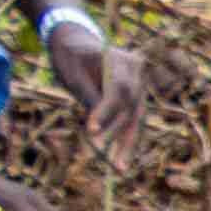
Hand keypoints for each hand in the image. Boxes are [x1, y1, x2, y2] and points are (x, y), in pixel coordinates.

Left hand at [50, 28, 145, 166]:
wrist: (76, 43)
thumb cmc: (70, 57)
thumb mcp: (73, 74)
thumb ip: (88, 96)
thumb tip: (99, 129)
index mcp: (121, 60)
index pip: (119, 90)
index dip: (107, 112)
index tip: (92, 131)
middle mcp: (137, 71)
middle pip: (134, 107)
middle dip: (124, 137)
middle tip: (117, 165)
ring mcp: (140, 83)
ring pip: (137, 117)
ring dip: (128, 142)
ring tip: (121, 167)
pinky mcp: (136, 94)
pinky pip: (132, 117)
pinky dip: (125, 135)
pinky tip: (121, 156)